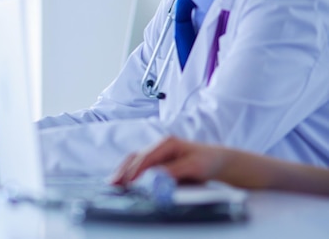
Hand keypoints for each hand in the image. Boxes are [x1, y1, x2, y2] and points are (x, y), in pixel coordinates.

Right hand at [111, 137, 229, 185]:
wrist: (217, 161)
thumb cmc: (206, 162)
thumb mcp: (192, 167)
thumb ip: (173, 171)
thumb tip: (155, 178)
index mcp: (167, 143)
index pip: (145, 158)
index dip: (135, 171)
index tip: (128, 183)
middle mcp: (159, 146)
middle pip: (135, 157)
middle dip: (123, 171)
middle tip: (113, 185)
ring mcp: (157, 153)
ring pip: (134, 160)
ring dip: (123, 172)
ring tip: (112, 184)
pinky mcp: (157, 161)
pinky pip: (139, 165)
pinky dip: (129, 172)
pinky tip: (122, 181)